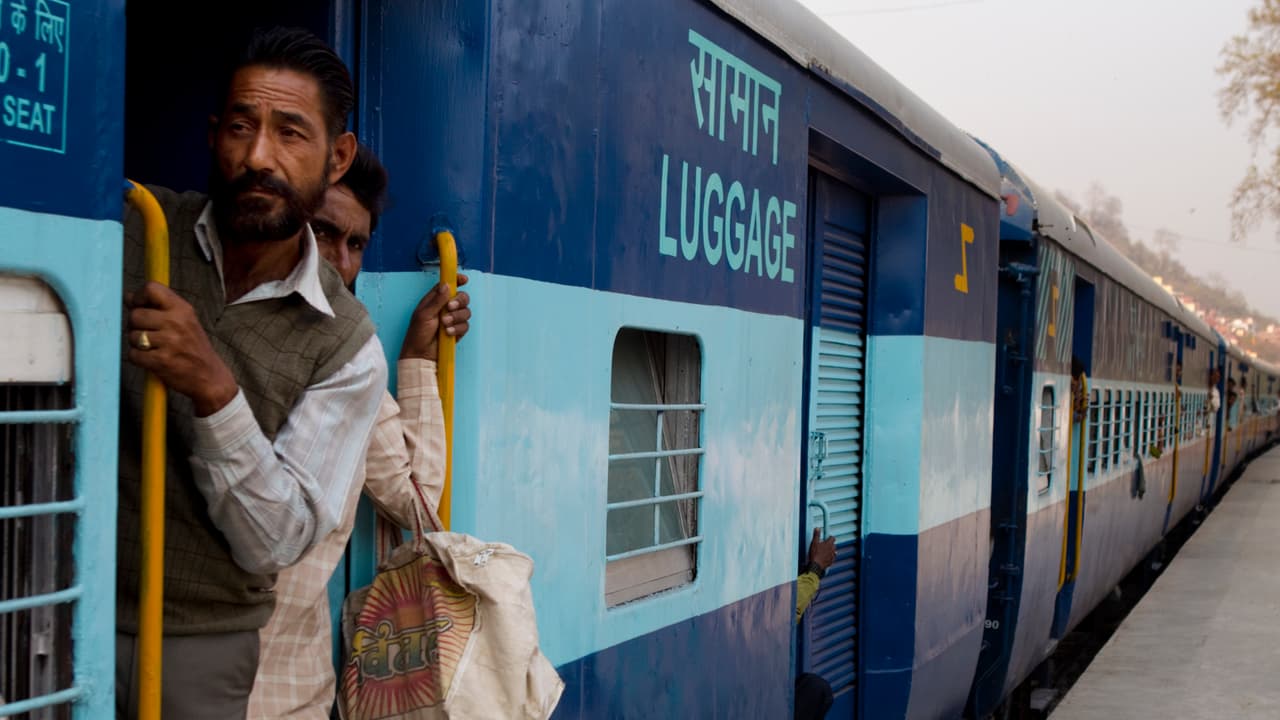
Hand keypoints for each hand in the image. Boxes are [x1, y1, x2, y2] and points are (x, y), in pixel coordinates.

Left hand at [126, 282, 237, 416]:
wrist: (210, 376)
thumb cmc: (194, 348)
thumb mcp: (185, 321)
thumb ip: (158, 307)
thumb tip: (128, 297)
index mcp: (183, 309)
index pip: (151, 289)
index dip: (139, 297)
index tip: (140, 307)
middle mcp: (176, 322)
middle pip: (135, 314)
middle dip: (135, 325)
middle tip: (148, 333)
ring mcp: (169, 342)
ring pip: (132, 336)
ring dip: (136, 344)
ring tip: (153, 348)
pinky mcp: (161, 361)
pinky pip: (133, 354)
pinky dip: (138, 358)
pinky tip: (151, 359)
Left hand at [399, 273, 471, 361]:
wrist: (421, 354)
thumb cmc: (417, 333)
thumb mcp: (424, 314)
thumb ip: (437, 300)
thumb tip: (447, 285)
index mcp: (435, 300)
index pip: (448, 286)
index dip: (457, 280)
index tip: (464, 279)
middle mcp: (445, 308)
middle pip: (462, 297)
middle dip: (459, 301)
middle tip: (450, 307)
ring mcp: (453, 319)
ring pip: (466, 311)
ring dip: (456, 317)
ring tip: (445, 324)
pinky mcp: (458, 330)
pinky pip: (465, 325)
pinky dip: (458, 328)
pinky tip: (448, 333)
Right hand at [807, 528, 836, 570]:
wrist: (816, 565)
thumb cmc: (815, 554)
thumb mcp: (814, 542)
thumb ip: (816, 535)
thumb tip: (818, 528)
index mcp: (828, 544)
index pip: (832, 538)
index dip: (829, 537)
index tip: (827, 537)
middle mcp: (832, 549)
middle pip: (833, 544)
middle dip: (830, 544)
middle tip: (824, 544)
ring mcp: (832, 556)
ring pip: (833, 551)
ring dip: (830, 550)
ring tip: (824, 551)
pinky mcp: (831, 562)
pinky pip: (832, 558)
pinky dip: (829, 557)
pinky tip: (825, 557)